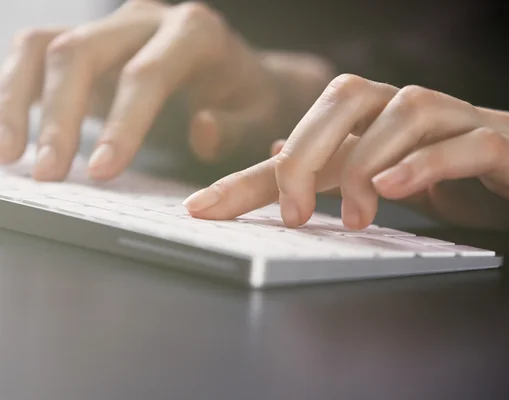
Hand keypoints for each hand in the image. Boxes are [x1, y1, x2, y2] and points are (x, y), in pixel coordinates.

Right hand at [0, 0, 317, 180]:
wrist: (238, 74)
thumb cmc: (248, 99)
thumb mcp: (259, 117)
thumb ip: (235, 126)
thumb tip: (200, 131)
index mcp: (194, 32)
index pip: (146, 74)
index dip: (122, 124)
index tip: (101, 172)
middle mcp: (146, 18)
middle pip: (81, 53)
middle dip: (59, 116)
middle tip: (48, 175)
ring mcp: (111, 26)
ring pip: (44, 47)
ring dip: (16, 101)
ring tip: (9, 158)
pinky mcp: (89, 43)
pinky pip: (35, 56)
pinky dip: (13, 93)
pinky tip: (8, 136)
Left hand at [183, 74, 508, 246]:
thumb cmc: (465, 174)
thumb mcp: (386, 177)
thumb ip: (332, 166)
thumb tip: (276, 155)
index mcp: (375, 122)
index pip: (299, 144)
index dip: (248, 176)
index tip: (203, 208)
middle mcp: (407, 111)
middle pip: (342, 103)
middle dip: (305, 156)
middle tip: (291, 212)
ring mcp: (457, 121)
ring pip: (401, 116)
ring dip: (367, 166)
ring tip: (356, 216)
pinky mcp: (503, 144)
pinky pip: (464, 143)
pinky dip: (430, 163)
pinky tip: (399, 187)